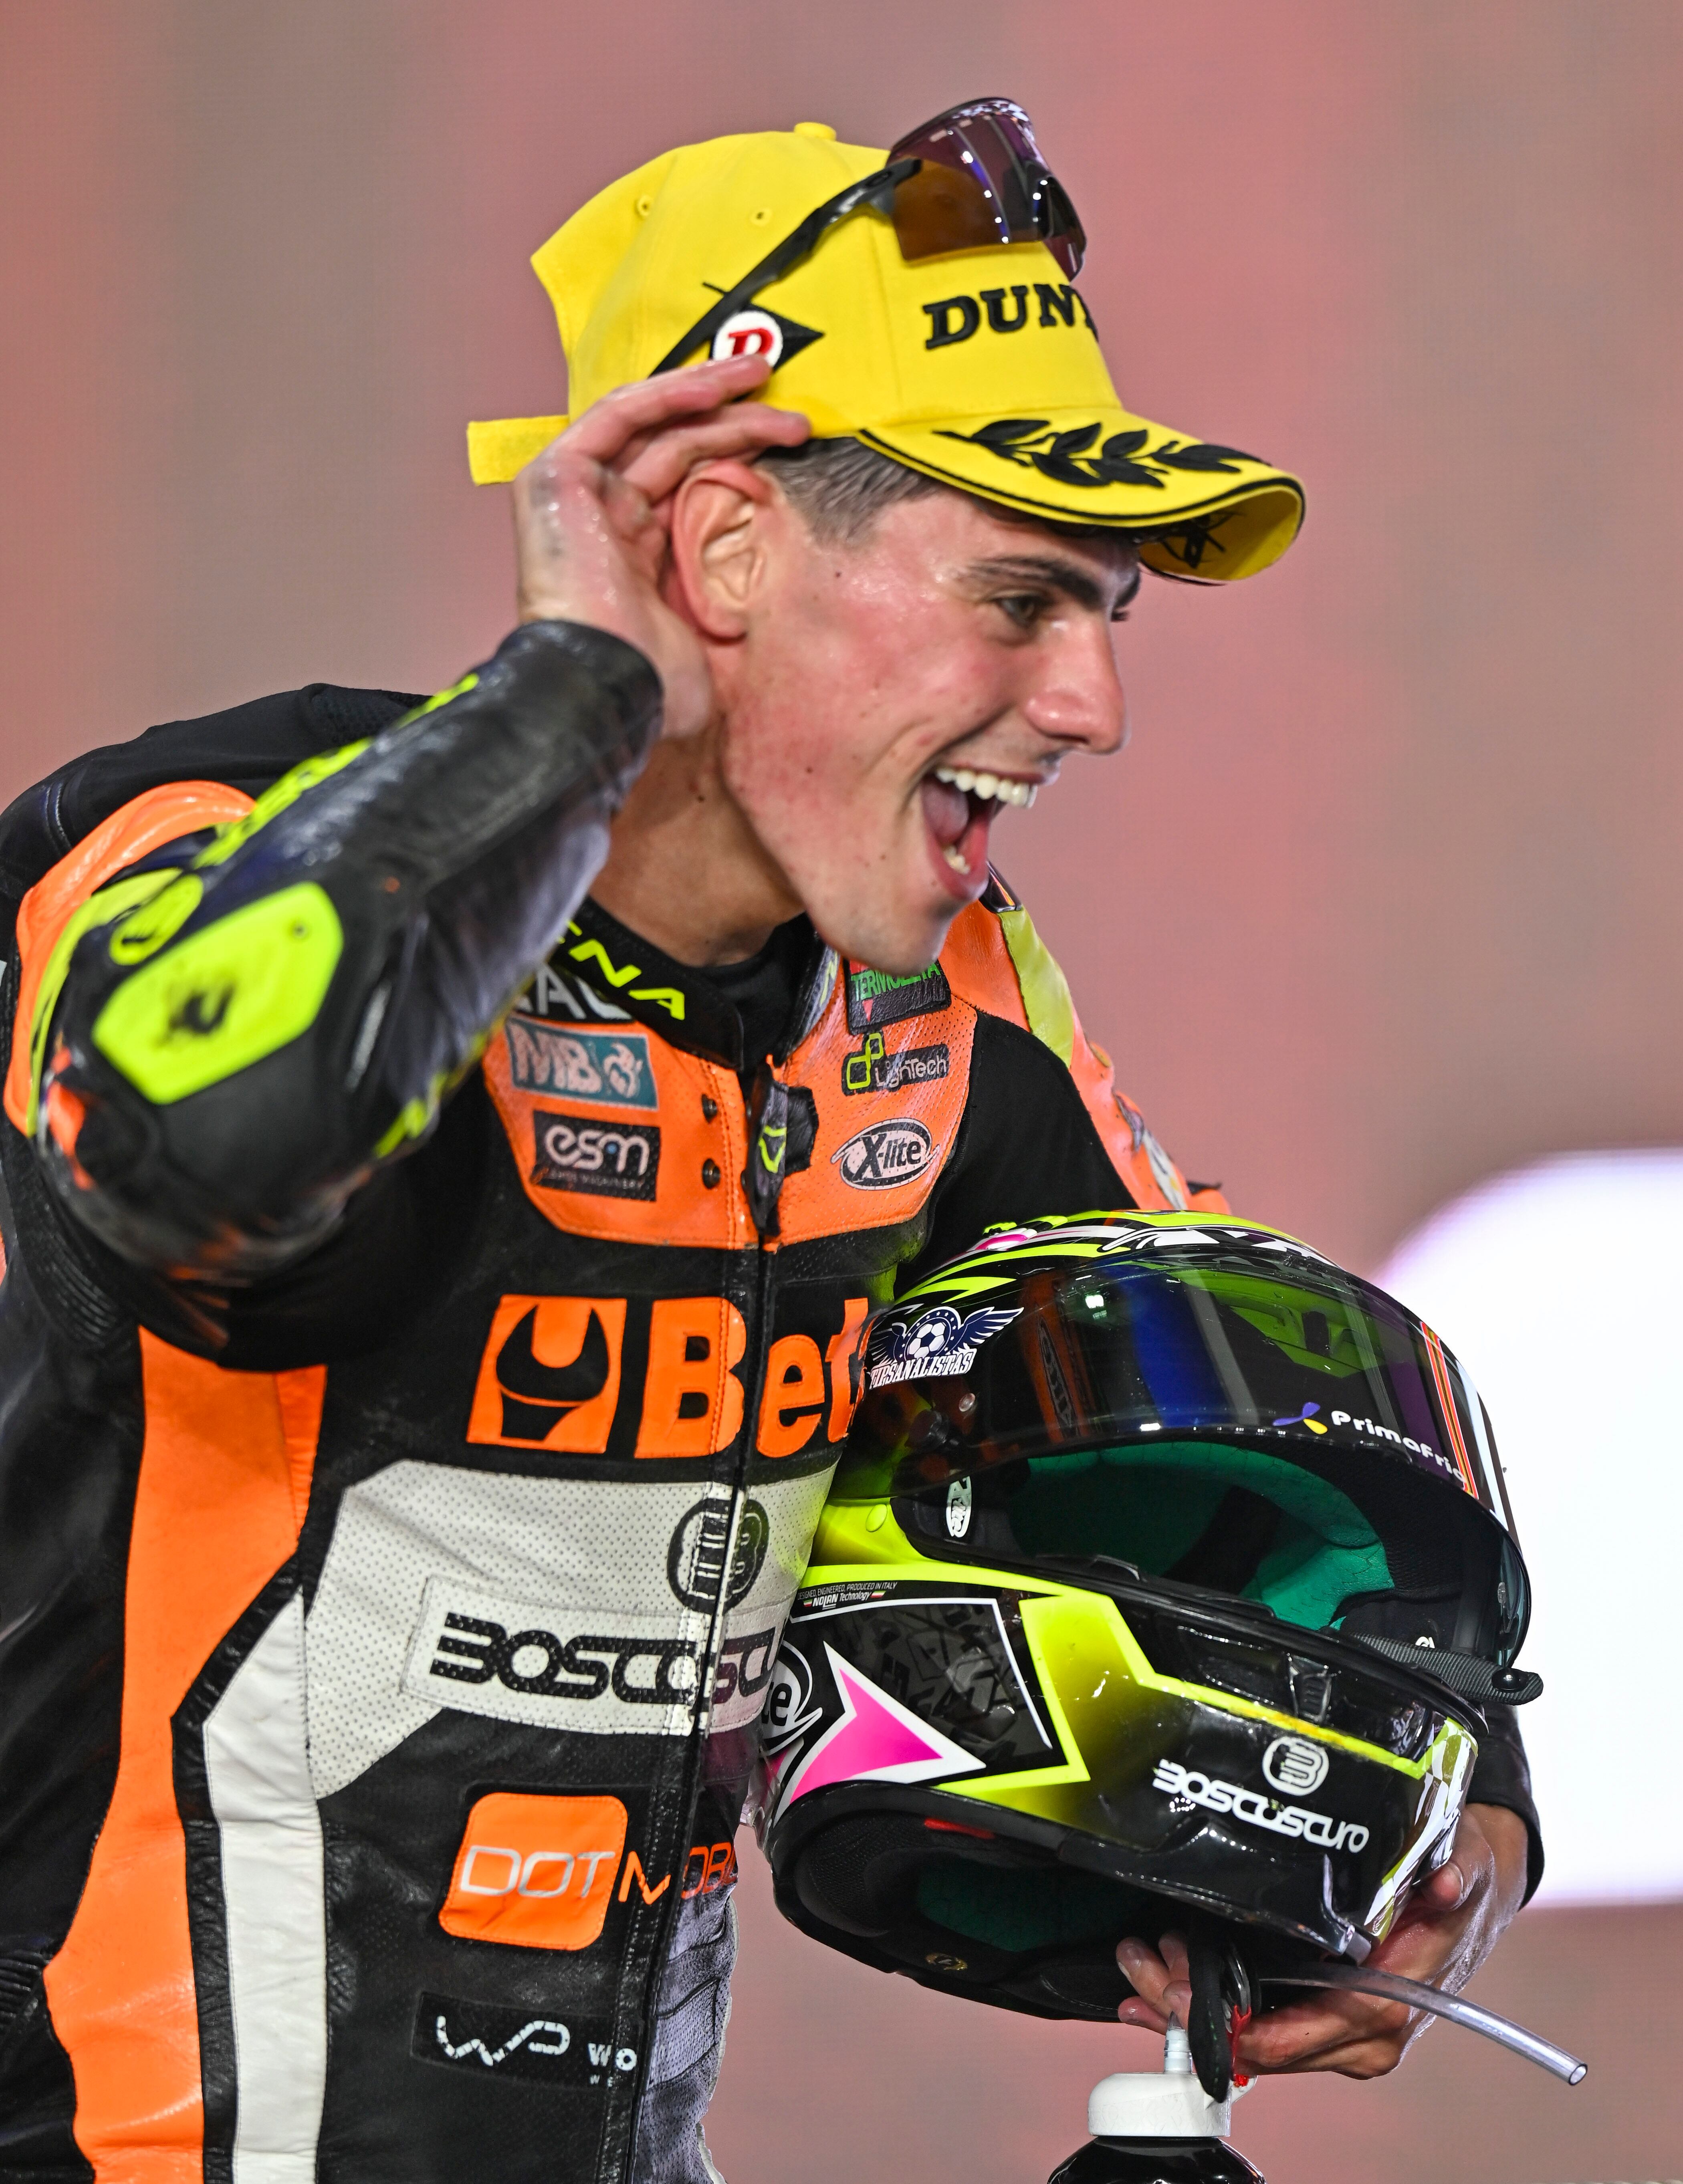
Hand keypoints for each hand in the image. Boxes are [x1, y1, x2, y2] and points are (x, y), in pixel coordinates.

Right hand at [512, 356, 808, 738]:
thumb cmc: (646, 683)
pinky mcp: (558, 475)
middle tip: (789, 408)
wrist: (601, 689)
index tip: (789, 443)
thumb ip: (726, 606)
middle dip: (734, 420)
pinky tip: (714, 385)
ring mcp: (577, 492)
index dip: (737, 455)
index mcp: (632, 553)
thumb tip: (778, 615)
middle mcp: (603, 515)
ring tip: (762, 375)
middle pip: (674, 446)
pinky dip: (665, 394)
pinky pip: (619, 416)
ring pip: (651, 423)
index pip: (688, 483)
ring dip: (708, 394)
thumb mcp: (705, 638)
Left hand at [1114, 1803, 1531, 2077]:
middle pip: (1264, 2045)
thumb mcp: (1460, 1867)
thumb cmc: (1456, 1881)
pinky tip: (1162, 1993)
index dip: (1236, 2025)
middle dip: (1194, 2012)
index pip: (1300, 2036)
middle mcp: (1361, 2034)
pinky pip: (1262, 2028)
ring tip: (1138, 1968)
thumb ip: (1451, 1876)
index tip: (1180, 1994)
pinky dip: (1211, 2011)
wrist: (1468, 1889)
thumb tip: (1444, 1883)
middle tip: (1139, 1966)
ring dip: (1191, 2009)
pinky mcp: (1323, 2017)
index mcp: (1387, 2006)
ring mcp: (1340, 2032)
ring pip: (1255, 2041)